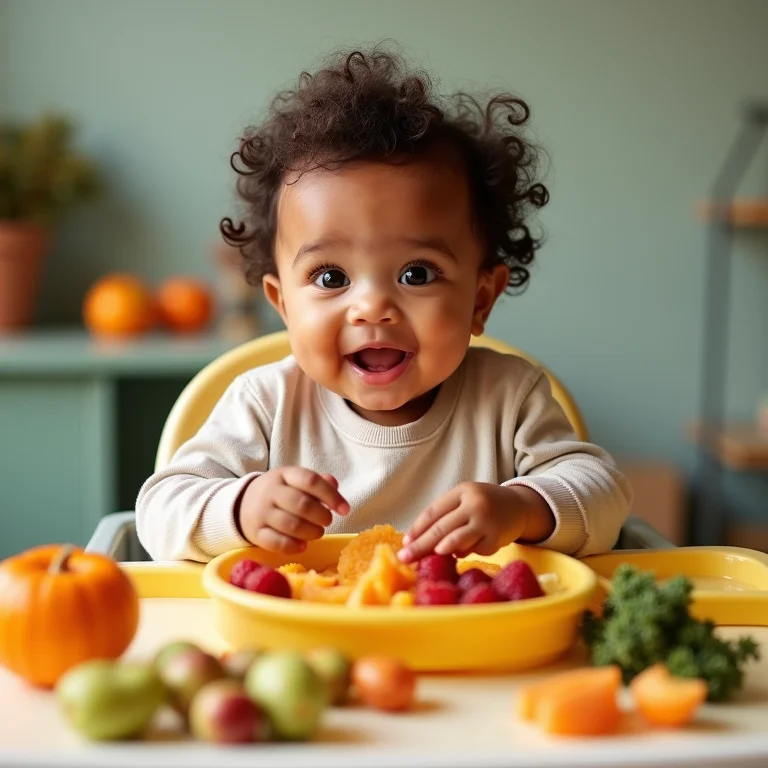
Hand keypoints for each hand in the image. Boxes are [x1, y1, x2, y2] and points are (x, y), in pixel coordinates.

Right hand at [237, 467, 349, 553]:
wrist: (242, 505)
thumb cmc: (279, 493)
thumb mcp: (295, 481)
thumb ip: (317, 482)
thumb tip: (335, 485)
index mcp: (284, 475)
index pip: (311, 481)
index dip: (331, 496)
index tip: (345, 510)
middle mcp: (271, 492)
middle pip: (301, 504)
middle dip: (321, 516)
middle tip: (327, 521)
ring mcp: (261, 513)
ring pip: (290, 525)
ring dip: (311, 532)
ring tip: (317, 533)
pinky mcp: (255, 533)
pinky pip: (276, 542)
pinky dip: (293, 546)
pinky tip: (303, 545)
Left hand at [398, 483, 554, 563]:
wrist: (519, 506)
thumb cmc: (484, 505)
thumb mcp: (465, 500)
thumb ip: (446, 515)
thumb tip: (416, 540)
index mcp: (462, 491)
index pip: (434, 511)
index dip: (417, 528)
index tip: (405, 543)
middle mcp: (474, 504)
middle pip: (441, 528)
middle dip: (420, 545)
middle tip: (405, 558)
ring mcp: (487, 521)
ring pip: (457, 540)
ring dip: (441, 550)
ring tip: (427, 558)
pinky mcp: (497, 538)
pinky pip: (475, 551)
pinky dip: (467, 553)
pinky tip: (466, 550)